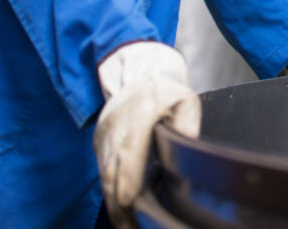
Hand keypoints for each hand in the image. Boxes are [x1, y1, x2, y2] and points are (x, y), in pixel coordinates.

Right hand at [93, 42, 200, 227]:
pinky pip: (103, 171)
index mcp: (140, 111)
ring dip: (113, 203)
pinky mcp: (100, 142)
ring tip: (127, 226)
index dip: (127, 176)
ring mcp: (104, 134)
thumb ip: (187, 124)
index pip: (128, 148)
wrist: (138, 73)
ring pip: (105, 174)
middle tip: (131, 228)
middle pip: (112, 169)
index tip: (128, 201)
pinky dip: (110, 192)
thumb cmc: (167, 90)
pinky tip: (120, 211)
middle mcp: (116, 124)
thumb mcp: (186, 100)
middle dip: (119, 202)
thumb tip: (186, 149)